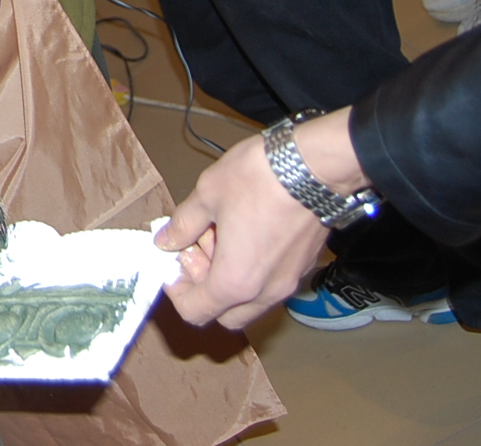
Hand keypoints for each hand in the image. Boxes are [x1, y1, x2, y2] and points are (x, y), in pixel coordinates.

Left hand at [158, 109, 363, 327]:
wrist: (315, 165)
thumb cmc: (259, 179)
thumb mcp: (207, 196)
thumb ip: (182, 225)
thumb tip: (165, 240)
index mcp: (235, 282)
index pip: (196, 312)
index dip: (176, 291)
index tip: (174, 261)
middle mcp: (265, 292)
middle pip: (225, 314)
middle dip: (204, 287)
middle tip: (197, 247)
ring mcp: (290, 281)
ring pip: (251, 300)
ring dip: (229, 277)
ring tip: (223, 232)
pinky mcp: (305, 265)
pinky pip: (272, 282)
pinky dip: (253, 268)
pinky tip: (247, 229)